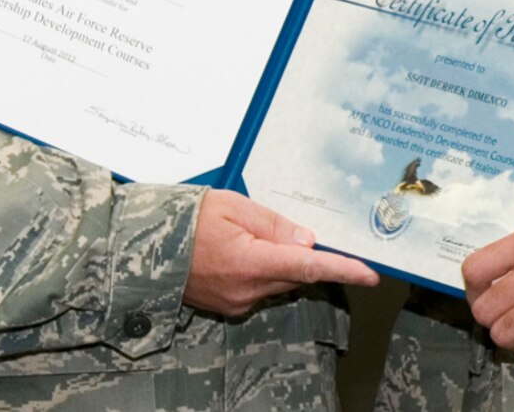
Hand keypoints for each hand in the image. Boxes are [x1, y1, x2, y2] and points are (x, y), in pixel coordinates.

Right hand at [183, 189, 377, 315]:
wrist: (143, 247)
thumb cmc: (187, 219)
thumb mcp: (234, 206)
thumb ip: (275, 225)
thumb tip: (308, 242)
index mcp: (249, 263)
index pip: (308, 267)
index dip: (342, 269)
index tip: (370, 273)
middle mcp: (246, 290)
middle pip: (297, 274)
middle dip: (305, 254)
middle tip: (298, 229)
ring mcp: (237, 302)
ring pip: (281, 282)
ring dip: (282, 262)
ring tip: (252, 235)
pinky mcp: (229, 306)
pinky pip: (262, 288)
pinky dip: (265, 270)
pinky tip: (245, 251)